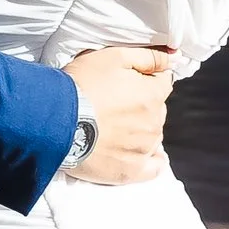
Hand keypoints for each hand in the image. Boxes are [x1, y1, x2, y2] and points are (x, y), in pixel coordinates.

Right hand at [65, 45, 174, 184]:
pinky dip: (151, 160)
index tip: (126, 83)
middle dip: (140, 105)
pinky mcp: (131, 171)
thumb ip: (148, 57)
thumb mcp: (113, 57)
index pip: (162, 84)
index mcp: (152, 95)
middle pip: (156, 110)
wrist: (56, 121)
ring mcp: (144, 149)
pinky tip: (141, 155)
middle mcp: (154, 123)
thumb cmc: (82, 85)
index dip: (145, 80)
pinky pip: (153, 168)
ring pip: (152, 136)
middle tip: (112, 105)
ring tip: (113, 128)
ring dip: (139, 130)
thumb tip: (173, 58)